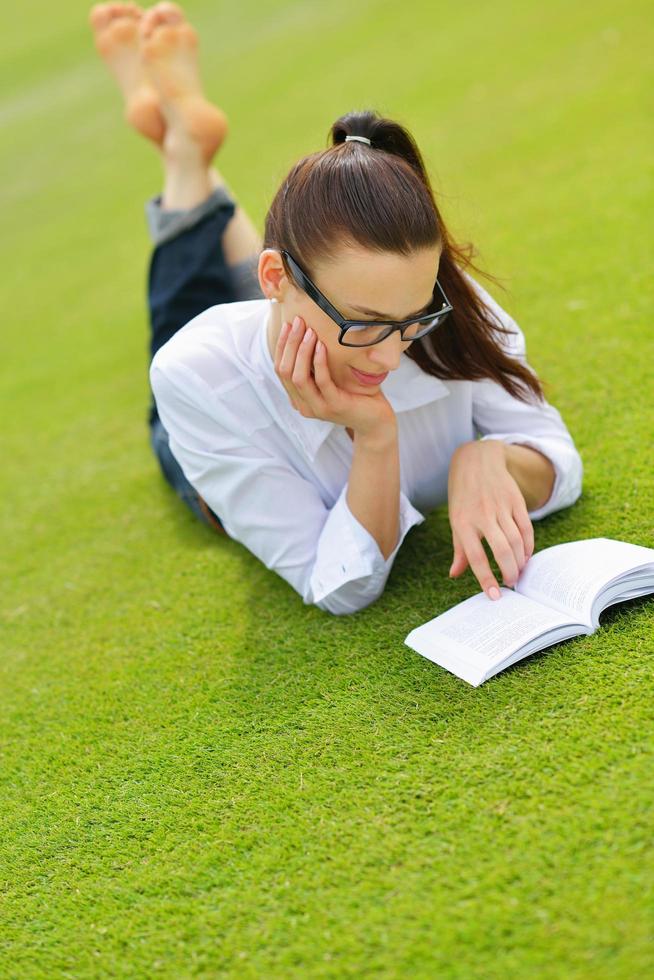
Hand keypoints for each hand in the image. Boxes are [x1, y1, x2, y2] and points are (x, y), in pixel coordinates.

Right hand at [274, 315, 395, 438]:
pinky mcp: (334, 406)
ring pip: (298, 377)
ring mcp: (317, 408)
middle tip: (297, 322)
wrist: (375, 421)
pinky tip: (322, 346)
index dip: (281, 346)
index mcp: (298, 398)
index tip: (287, 324)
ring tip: (310, 331)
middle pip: (285, 371)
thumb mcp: (331, 378)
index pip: (280, 369)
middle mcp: (303, 405)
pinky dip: (319, 361)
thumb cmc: (354, 394)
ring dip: (302, 350)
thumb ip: (316, 366)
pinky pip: (322, 381)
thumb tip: (309, 332)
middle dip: (289, 343)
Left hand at [447, 440, 534, 598]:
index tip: (494, 595)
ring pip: (516, 540)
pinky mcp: (515, 501)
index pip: (475, 556)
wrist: (477, 460)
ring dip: (520, 561)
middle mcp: (482, 515)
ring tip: (518, 572)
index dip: (485, 578)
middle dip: (509, 571)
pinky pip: (526, 528)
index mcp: (463, 522)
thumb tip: (455, 574)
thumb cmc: (463, 495)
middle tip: (511, 584)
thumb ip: (459, 549)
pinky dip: (529, 545)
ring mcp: (501, 507)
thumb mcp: (455, 519)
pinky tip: (526, 556)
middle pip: (501, 550)